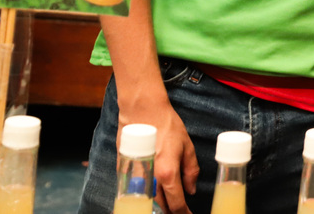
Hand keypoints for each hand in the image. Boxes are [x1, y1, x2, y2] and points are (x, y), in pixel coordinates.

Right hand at [117, 94, 197, 213]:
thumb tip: (191, 190)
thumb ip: (191, 171)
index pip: (176, 204)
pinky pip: (134, 192)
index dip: (183, 213)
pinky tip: (151, 197)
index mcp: (167, 174)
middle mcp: (149, 180)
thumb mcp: (187, 146)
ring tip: (167, 208)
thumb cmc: (167, 125)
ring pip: (146, 202)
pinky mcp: (123, 173)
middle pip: (159, 207)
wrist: (142, 110)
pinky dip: (143, 198)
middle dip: (170, 212)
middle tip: (179, 212)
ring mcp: (134, 177)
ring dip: (157, 208)